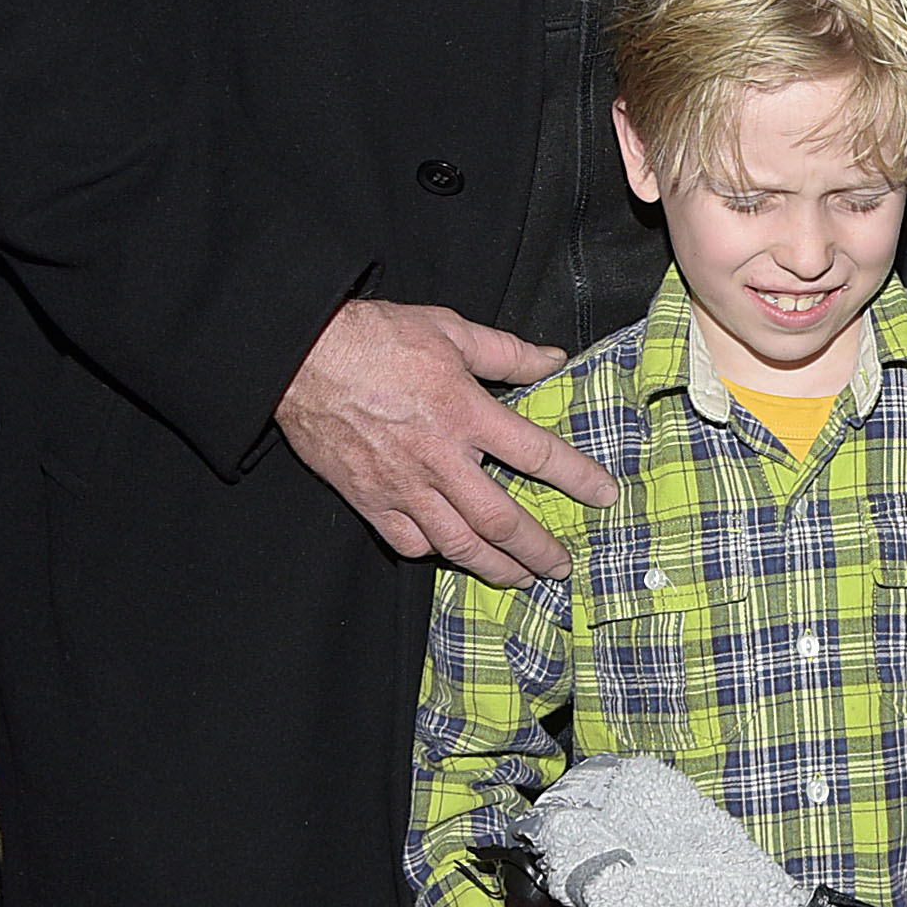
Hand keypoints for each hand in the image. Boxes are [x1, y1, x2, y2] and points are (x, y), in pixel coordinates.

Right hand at [276, 297, 613, 579]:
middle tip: (562, 564)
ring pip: (459, 544)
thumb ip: (506, 351)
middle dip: (539, 549)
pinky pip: (409, 542)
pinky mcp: (369, 499)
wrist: (301, 357)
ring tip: (521, 578)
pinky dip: (436, 554)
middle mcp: (439, 458)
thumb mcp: (450, 329)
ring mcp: (403, 485)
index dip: (578, 478)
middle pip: (502, 521)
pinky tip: (452, 553)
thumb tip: (552, 358)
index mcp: (466, 413)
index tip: (604, 494)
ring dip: (497, 567)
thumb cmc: (375, 338)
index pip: (538, 454)